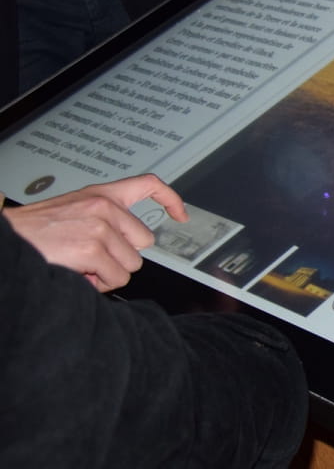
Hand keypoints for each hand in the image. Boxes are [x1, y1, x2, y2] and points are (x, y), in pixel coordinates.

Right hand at [3, 174, 187, 291]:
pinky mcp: (92, 249)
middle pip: (143, 242)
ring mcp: (99, 228)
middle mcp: (104, 207)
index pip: (147, 184)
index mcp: (100, 195)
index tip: (181, 214)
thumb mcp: (73, 211)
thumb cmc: (35, 231)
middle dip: (120, 255)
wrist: (7, 240)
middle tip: (91, 256)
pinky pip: (115, 278)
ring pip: (131, 264)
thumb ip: (104, 219)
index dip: (170, 199)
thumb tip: (131, 243)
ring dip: (107, 272)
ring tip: (80, 264)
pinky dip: (98, 284)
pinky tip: (78, 273)